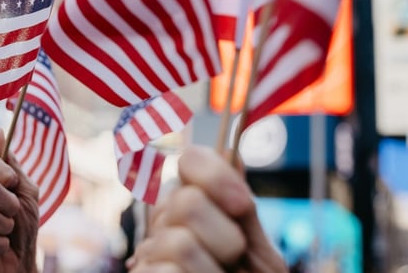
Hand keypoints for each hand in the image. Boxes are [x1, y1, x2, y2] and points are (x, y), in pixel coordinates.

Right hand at [128, 146, 286, 272]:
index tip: (241, 206)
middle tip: (232, 262)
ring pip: (177, 243)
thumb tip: (233, 147)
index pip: (190, 160)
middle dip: (224, 237)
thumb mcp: (257, 255)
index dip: (214, 175)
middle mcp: (165, 228)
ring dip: (212, 271)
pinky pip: (165, 272)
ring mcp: (149, 259)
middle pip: (184, 202)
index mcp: (193, 210)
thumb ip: (241, 210)